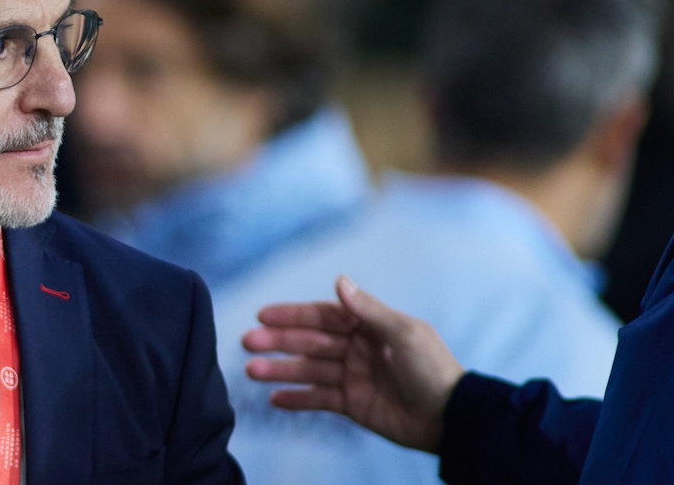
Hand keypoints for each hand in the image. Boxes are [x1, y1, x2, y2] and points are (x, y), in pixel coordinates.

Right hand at [241, 275, 464, 452]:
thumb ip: (368, 310)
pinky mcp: (352, 404)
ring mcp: (352, 376)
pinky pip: (318, 399)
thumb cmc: (432, 369)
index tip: (262, 315)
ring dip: (280, 370)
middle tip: (247, 343)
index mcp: (368, 326)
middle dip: (278, 342)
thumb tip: (339, 280)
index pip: (322, 316)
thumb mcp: (403, 333)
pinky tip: (273, 398)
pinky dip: (296, 399)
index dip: (292, 315)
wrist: (451, 417)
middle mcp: (356, 348)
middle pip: (309, 342)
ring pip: (308, 370)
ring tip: (252, 371)